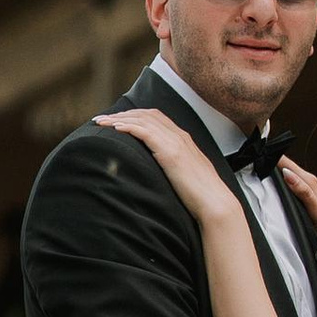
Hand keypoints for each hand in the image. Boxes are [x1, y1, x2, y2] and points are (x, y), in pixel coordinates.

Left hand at [98, 106, 237, 223]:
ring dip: (119, 118)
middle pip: (146, 114)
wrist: (216, 203)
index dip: (134, 115)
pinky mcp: (170, 152)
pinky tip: (115, 128)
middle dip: (122, 114)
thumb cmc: (202, 195)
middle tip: (102, 119)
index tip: (116, 119)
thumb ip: (175, 166)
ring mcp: (176, 142)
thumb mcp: (187, 174)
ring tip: (101, 122)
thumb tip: (162, 172)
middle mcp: (180, 136)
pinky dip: (128, 127)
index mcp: (184, 139)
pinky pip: (145, 132)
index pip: (156, 117)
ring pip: (142, 120)